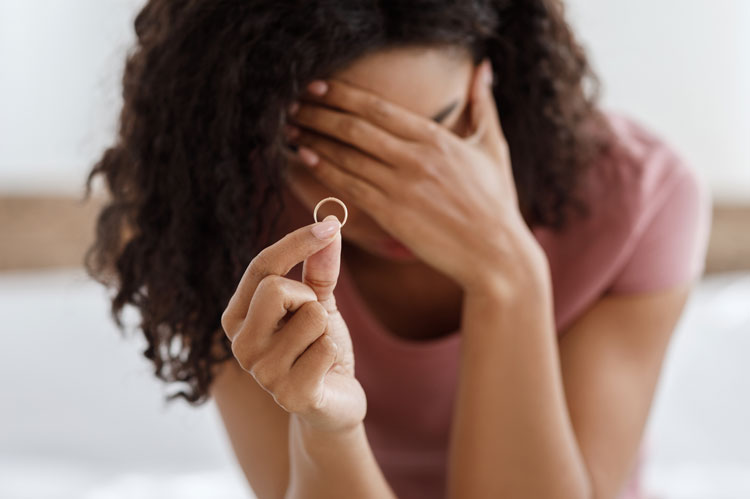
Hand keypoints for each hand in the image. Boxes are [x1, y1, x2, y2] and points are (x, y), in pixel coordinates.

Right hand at [221, 215, 365, 432]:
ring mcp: (262, 373)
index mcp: (238, 317)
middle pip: (276, 288)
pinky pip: (325, 347)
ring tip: (317, 350)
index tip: (330, 225)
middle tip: (314, 320)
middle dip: (309, 296)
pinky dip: (334, 353)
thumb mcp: (319, 303)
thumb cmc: (318, 347)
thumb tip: (330, 226)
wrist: (334, 402)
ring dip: (326, 329)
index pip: (262, 267)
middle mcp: (240, 344)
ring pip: (310, 317)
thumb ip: (319, 269)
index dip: (297, 242)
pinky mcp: (289, 394)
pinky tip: (324, 370)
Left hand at [285, 59, 547, 293]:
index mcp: (435, 138)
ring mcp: (401, 186)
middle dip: (319, 112)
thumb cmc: (496, 200)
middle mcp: (414, 157)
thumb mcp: (492, 147)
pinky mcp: (392, 214)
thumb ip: (483, 104)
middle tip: (293, 103)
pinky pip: (349, 186)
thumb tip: (484, 67)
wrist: (495, 252)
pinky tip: (304, 157)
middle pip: (354, 127)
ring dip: (314, 138)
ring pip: (346, 155)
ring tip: (290, 127)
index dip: (342, 95)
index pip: (377, 108)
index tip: (317, 86)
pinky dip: (324, 169)